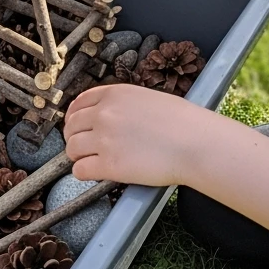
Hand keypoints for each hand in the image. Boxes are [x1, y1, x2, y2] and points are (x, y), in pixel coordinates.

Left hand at [63, 84, 219, 186]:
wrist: (196, 143)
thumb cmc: (183, 123)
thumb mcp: (148, 99)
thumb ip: (123, 105)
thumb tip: (109, 117)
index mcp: (114, 94)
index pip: (79, 103)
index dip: (74, 117)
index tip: (76, 127)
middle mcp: (104, 114)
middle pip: (71, 127)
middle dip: (75, 138)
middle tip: (83, 147)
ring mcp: (104, 139)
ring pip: (71, 149)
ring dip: (78, 156)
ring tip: (91, 161)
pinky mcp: (109, 165)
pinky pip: (80, 170)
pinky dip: (84, 173)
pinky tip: (94, 173)